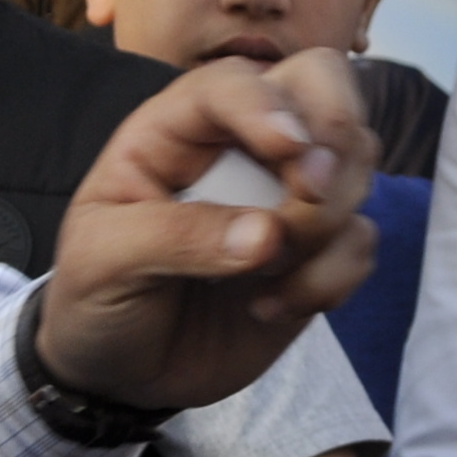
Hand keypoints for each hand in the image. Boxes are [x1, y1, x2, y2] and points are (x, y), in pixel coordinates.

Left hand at [36, 48, 380, 411]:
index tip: (290, 150)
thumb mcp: (102, 263)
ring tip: (263, 277)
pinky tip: (272, 309)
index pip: (233, 84)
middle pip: (322, 83)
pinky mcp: (315, 250)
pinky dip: (332, 278)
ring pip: (354, 162)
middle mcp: (239, 146)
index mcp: (174, 130)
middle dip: (333, 134)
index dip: (267, 106)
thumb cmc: (96, 299)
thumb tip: (269, 236)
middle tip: (311, 193)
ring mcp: (284, 194)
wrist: (119, 373)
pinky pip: (360, 241)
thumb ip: (174, 238)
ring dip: (326, 222)